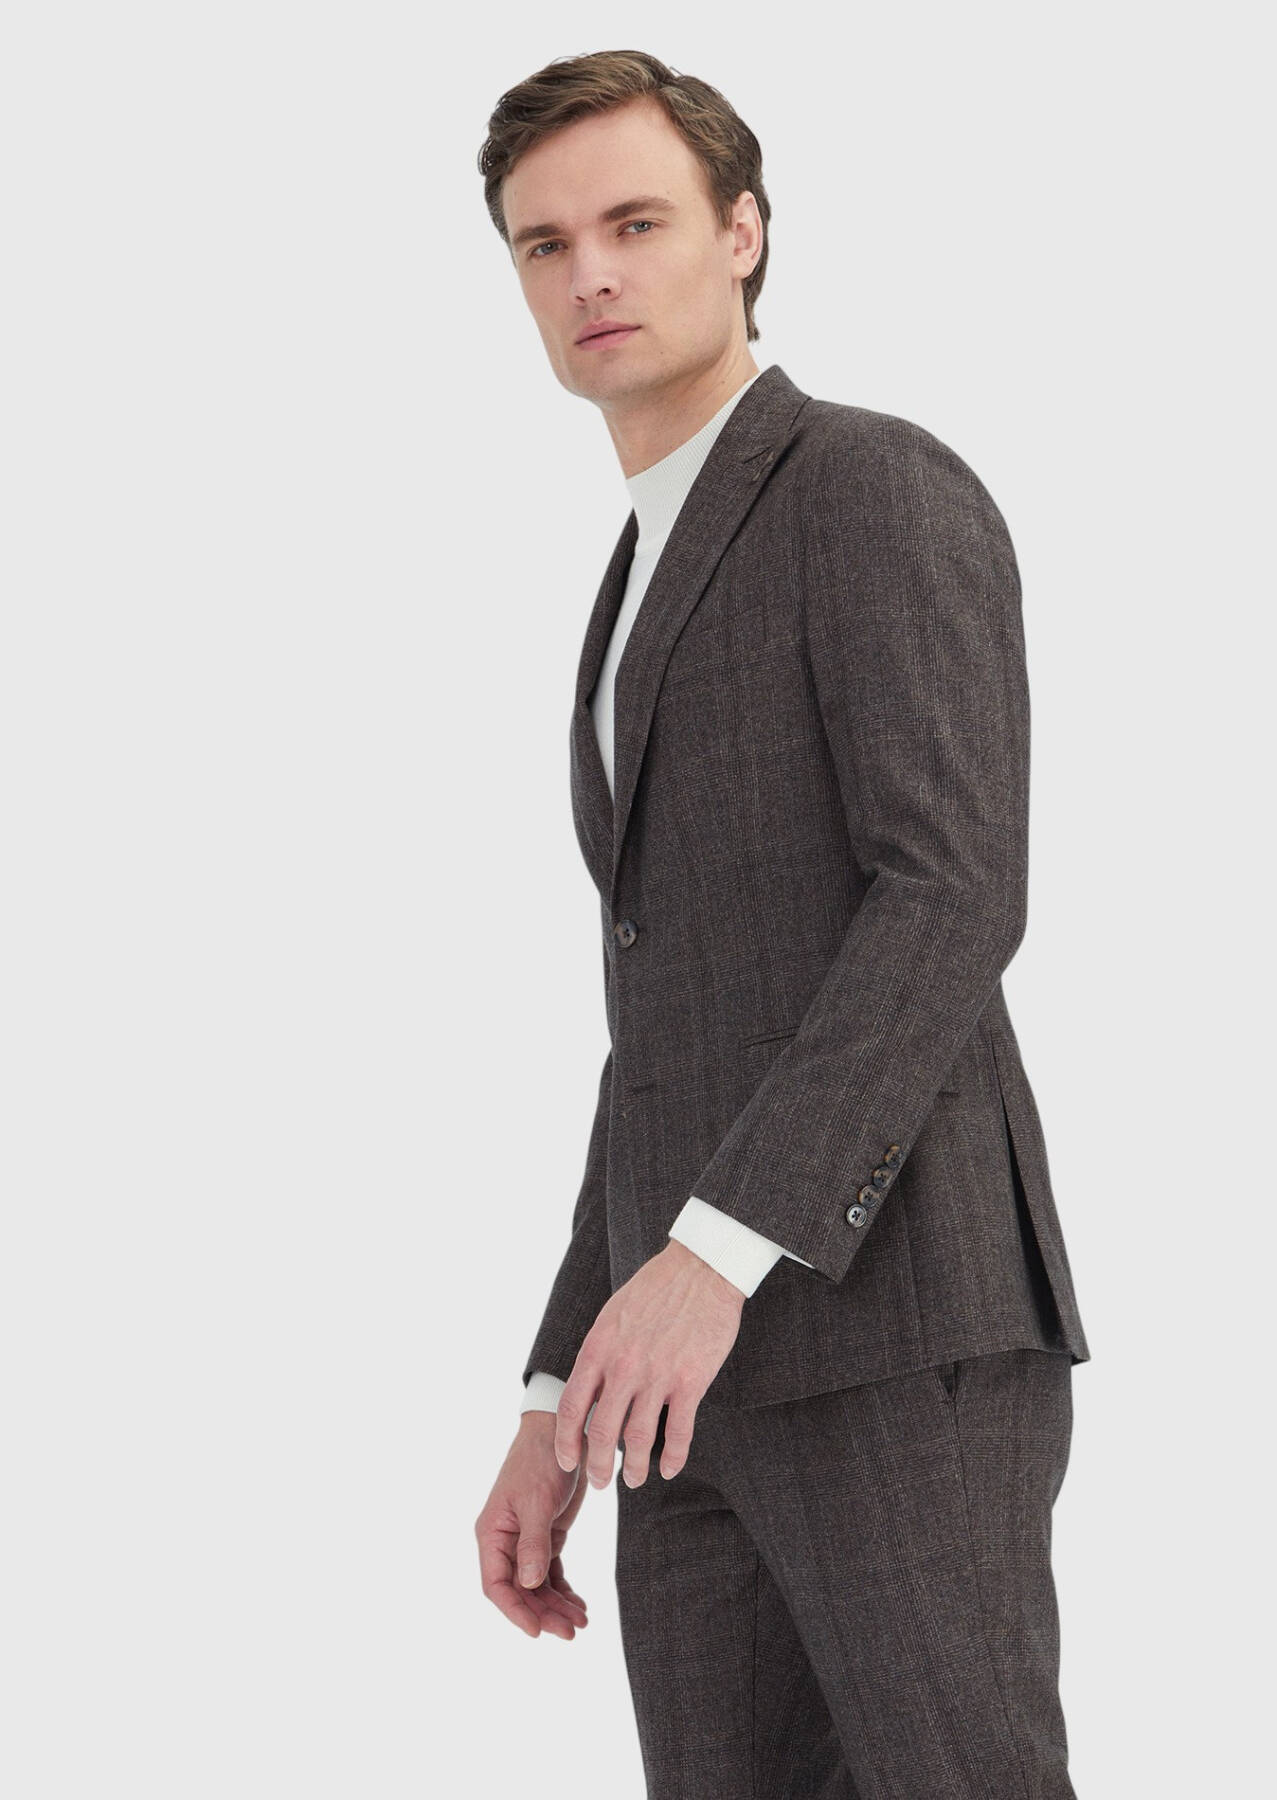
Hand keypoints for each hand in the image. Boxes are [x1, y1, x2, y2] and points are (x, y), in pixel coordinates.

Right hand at [474, 1412, 591, 1638]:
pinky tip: (580, 1604)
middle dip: (544, 1612)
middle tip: (572, 1631)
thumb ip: (533, 1543)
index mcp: (492, 1533)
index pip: (496, 1584)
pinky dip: (564, 1589)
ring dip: (557, 1605)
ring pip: (537, 1585)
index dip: (514, 1611)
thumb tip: (528, 1584)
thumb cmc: (541, 1459)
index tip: (537, 1631)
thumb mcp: (537, 1501)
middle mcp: (505, 1541)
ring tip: (582, 1622)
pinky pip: (551, 1572)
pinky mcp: (546, 1535)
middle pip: (520, 1590)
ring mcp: (526, 1540)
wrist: (562, 1430)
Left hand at [554, 1240, 744, 1489]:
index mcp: (598, 1348)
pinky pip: (679, 1432)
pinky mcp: (691, 1381)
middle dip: (598, 1465)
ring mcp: (657, 1375)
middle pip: (601, 1432)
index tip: (568, 1460)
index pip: (571, 1406)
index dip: (566, 1441)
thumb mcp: (612, 1315)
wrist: (701, 1269)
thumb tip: (589, 1388)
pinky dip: (673, 1457)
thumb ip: (599, 1353)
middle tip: (602, 1481)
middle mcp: (623, 1366)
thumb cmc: (656, 1289)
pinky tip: (669, 1469)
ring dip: (635, 1468)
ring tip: (635, 1480)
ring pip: (638, 1439)